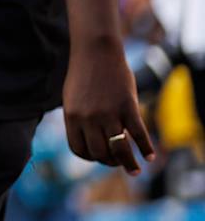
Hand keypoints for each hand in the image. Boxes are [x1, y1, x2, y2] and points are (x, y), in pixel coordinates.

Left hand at [62, 35, 154, 174]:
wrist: (96, 50)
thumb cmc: (84, 74)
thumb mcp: (72, 97)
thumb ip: (79, 118)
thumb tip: (91, 142)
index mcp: (71, 116)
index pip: (78, 150)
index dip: (90, 157)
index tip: (99, 157)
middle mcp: (88, 118)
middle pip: (99, 153)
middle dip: (109, 162)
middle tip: (118, 162)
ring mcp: (108, 113)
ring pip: (119, 149)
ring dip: (128, 164)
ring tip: (135, 170)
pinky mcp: (127, 107)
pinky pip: (139, 135)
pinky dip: (146, 149)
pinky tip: (150, 156)